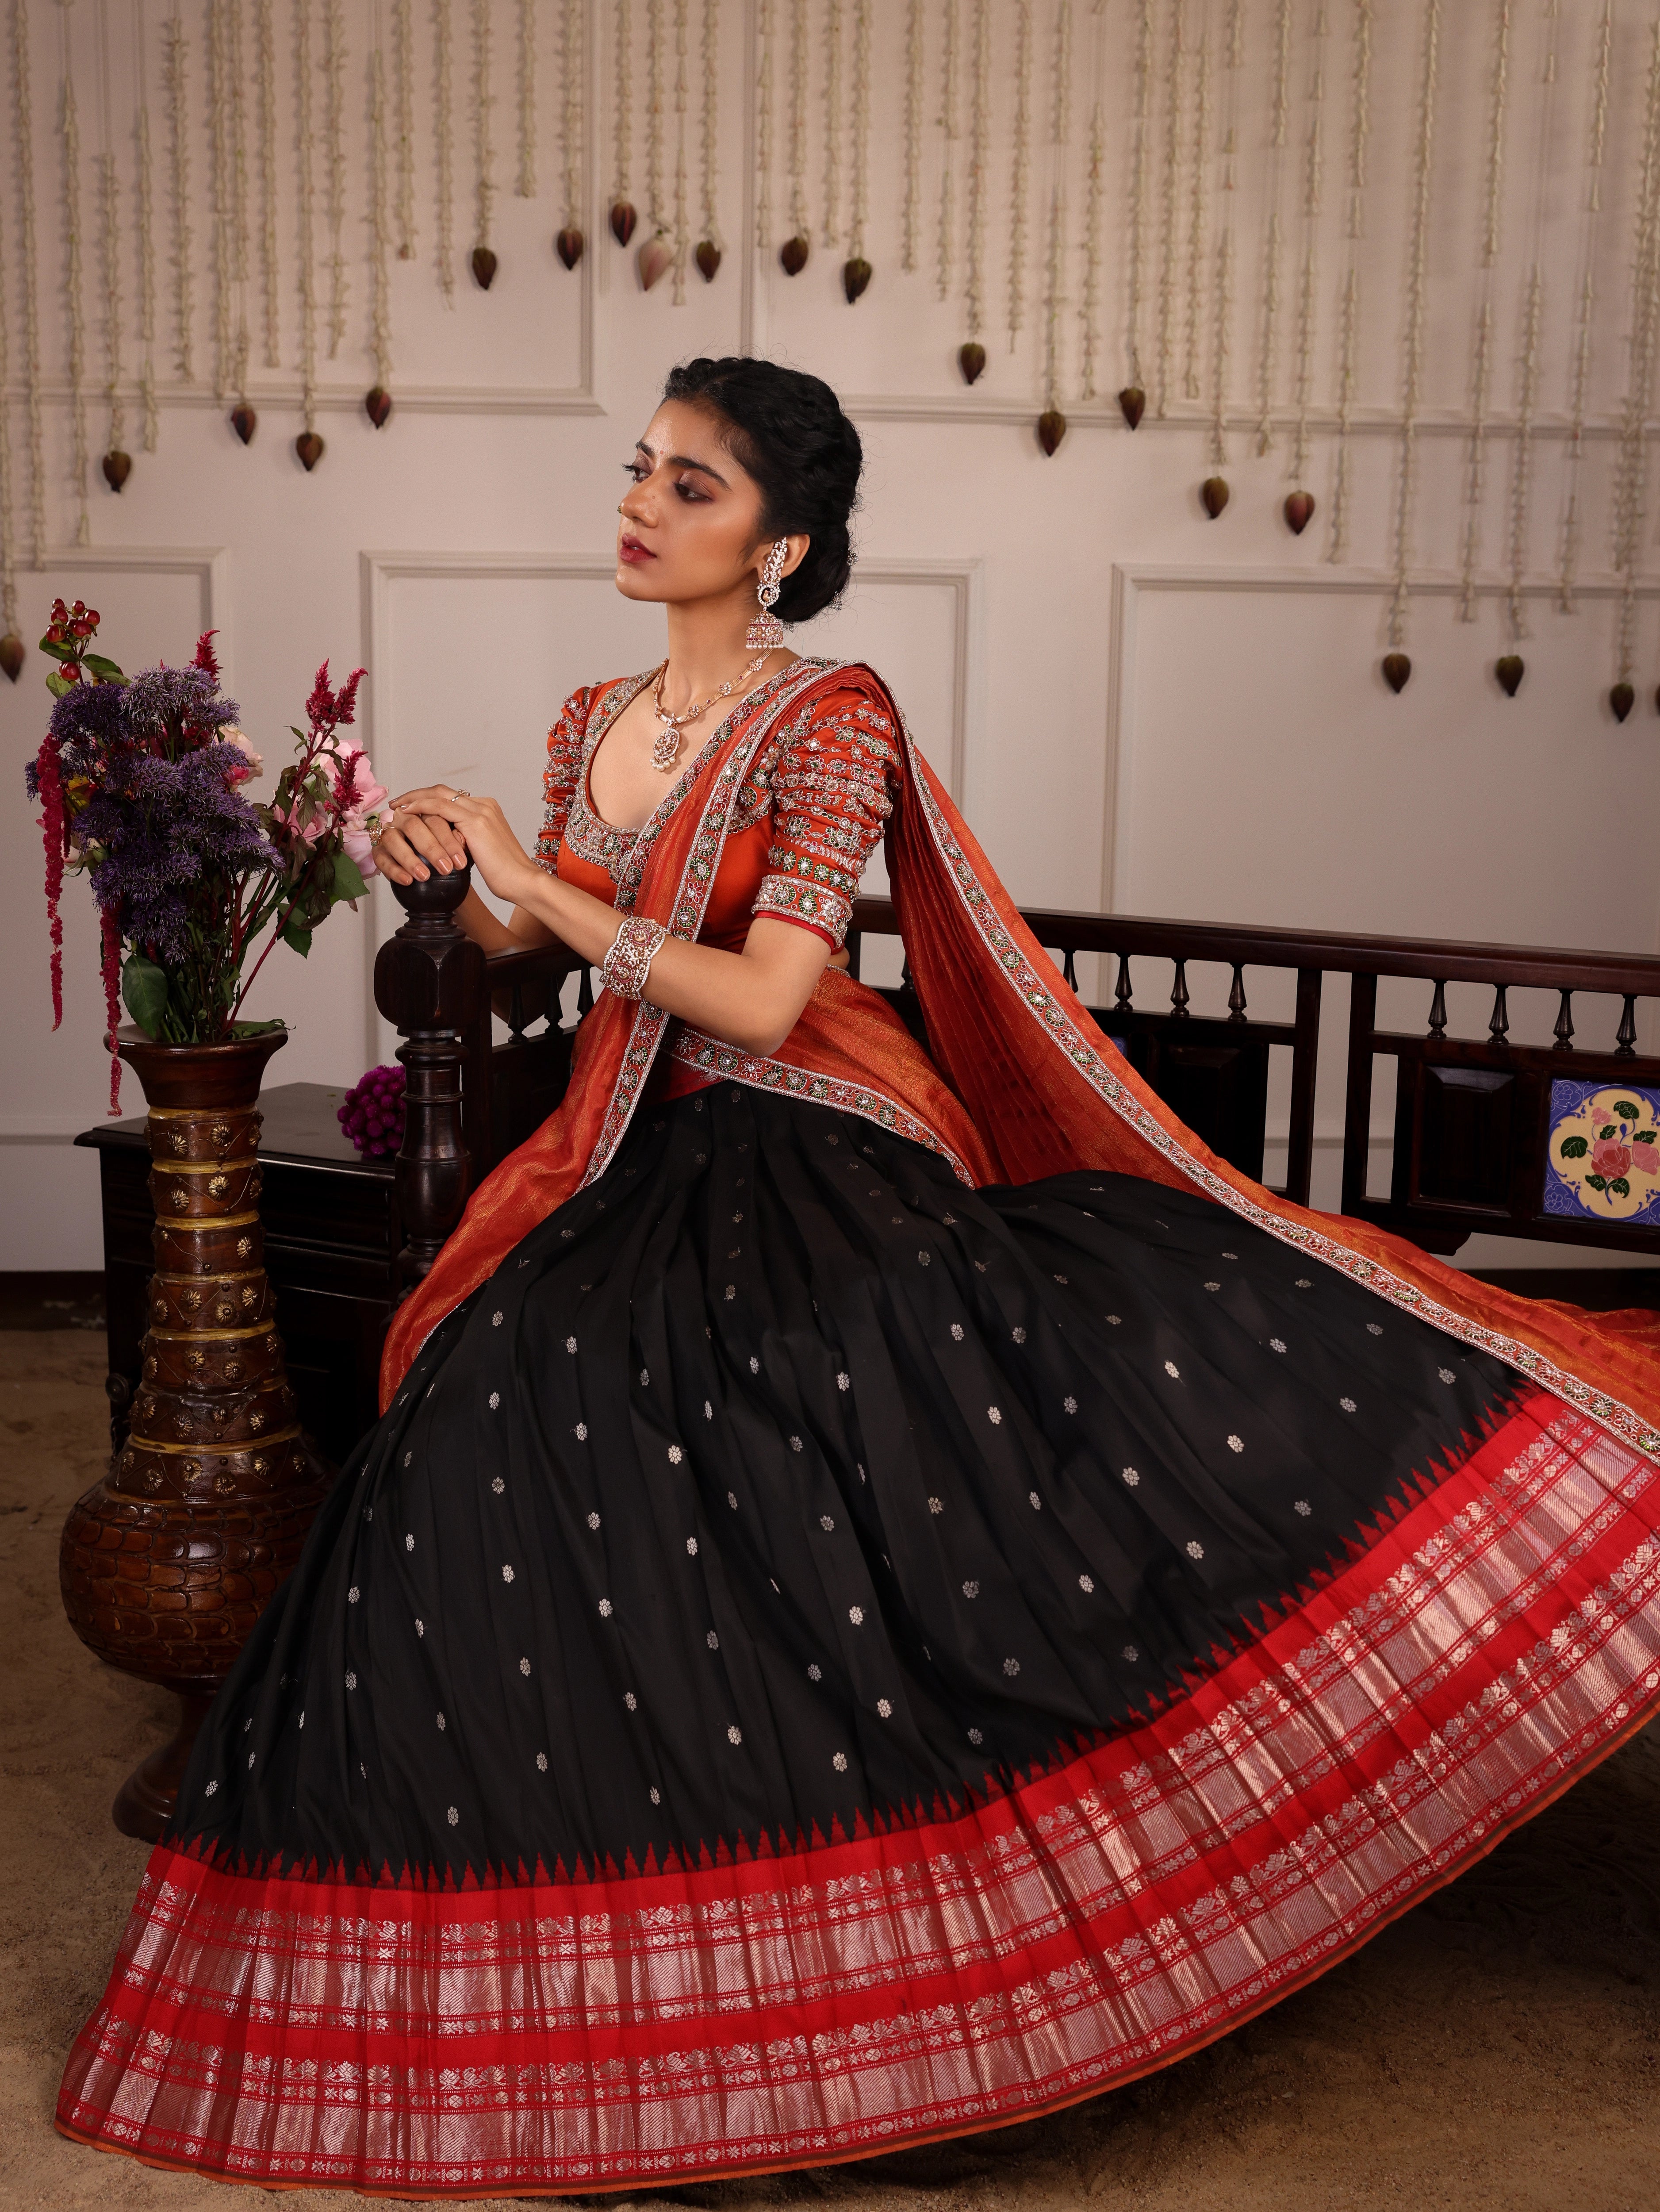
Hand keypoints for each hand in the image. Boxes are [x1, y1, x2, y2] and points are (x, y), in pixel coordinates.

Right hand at [371, 801, 469, 886]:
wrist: (435, 875)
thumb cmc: (445, 855)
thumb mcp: (456, 849)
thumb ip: (459, 840)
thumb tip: (461, 838)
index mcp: (424, 811)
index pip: (435, 817)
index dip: (448, 839)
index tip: (460, 860)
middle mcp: (403, 818)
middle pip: (413, 825)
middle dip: (431, 848)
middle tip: (445, 868)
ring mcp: (388, 832)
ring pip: (393, 839)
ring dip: (409, 858)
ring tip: (425, 876)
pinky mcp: (378, 850)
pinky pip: (381, 858)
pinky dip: (394, 870)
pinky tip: (408, 881)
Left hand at [381, 785, 536, 905]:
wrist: (522, 881)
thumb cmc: (505, 874)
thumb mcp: (482, 852)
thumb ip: (466, 841)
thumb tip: (447, 844)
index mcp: (488, 810)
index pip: (452, 798)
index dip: (429, 799)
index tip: (412, 807)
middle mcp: (485, 805)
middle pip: (443, 790)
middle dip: (417, 794)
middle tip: (398, 803)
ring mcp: (481, 811)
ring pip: (439, 794)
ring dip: (414, 797)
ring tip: (397, 806)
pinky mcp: (475, 822)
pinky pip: (440, 807)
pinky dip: (421, 806)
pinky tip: (407, 812)